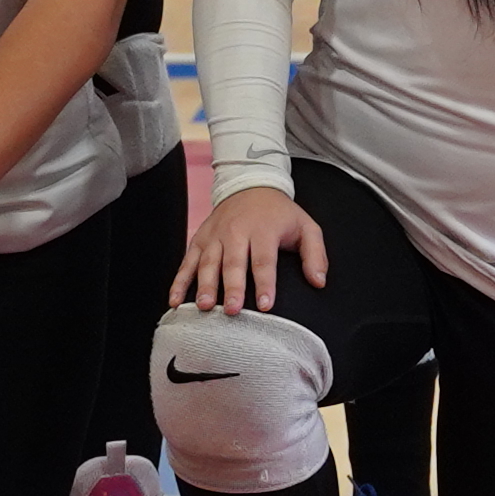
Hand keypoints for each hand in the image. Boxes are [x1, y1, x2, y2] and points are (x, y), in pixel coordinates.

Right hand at [173, 180, 326, 311]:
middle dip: (232, 287)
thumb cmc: (280, 214)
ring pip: (208, 263)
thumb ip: (315, 254)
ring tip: (205, 307)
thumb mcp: (306, 226)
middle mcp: (236, 232)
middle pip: (233, 262)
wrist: (250, 185)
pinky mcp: (199, 240)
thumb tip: (319, 282)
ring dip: (205, 285)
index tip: (266, 306)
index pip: (264, 260)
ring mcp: (215, 236)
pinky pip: (187, 262)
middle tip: (232, 310)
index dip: (265, 284)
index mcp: (263, 229)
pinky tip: (175, 301)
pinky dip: (179, 281)